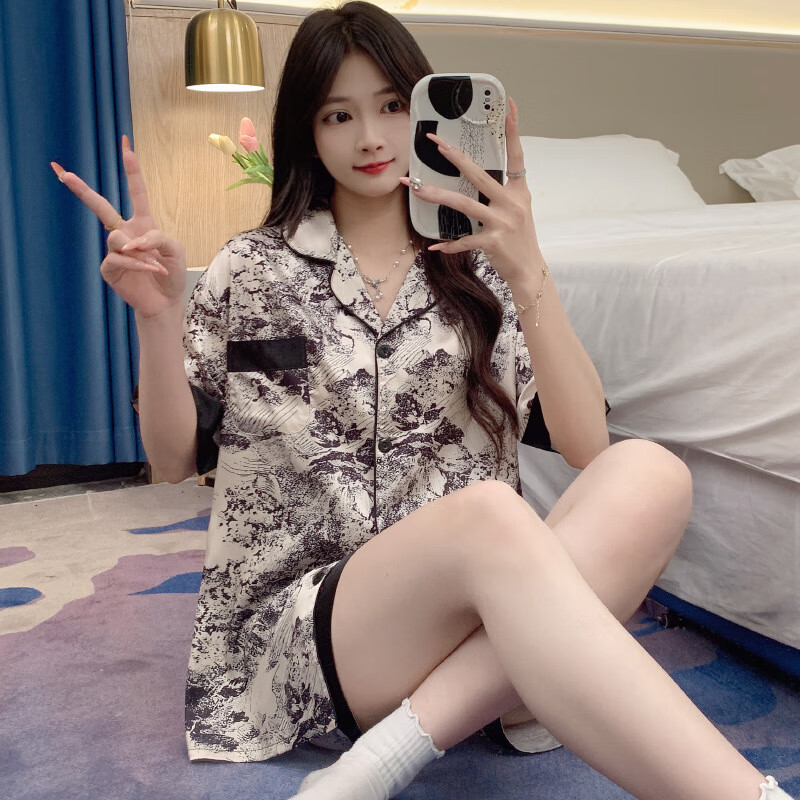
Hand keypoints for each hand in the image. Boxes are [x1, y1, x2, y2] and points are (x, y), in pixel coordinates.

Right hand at [51, 135, 186, 318]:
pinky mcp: (109, 268)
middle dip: (81, 189)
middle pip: (100, 206)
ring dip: (140, 251)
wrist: (165, 300)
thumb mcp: (174, 250)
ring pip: (117, 238)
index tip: (126, 145)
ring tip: (156, 264)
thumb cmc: (171, 273)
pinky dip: (138, 264)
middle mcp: (125, 232)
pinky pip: (118, 258)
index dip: (131, 170)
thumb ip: (157, 237)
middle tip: (61, 172)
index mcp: (143, 223)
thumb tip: (132, 241)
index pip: (136, 192)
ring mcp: (115, 250)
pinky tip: (152, 271)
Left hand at [399, 97, 544, 286]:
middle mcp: (511, 203)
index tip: (507, 105)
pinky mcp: (494, 242)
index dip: (512, 130)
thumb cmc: (520, 239)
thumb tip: (478, 176)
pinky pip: (465, 241)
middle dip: (456, 158)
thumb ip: (502, 193)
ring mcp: (502, 222)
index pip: (516, 155)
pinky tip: (435, 246)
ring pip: (465, 204)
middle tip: (436, 144)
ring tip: (418, 189)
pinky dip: (449, 245)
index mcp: (518, 191)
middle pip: (480, 175)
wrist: (529, 270)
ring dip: (438, 196)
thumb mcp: (518, 210)